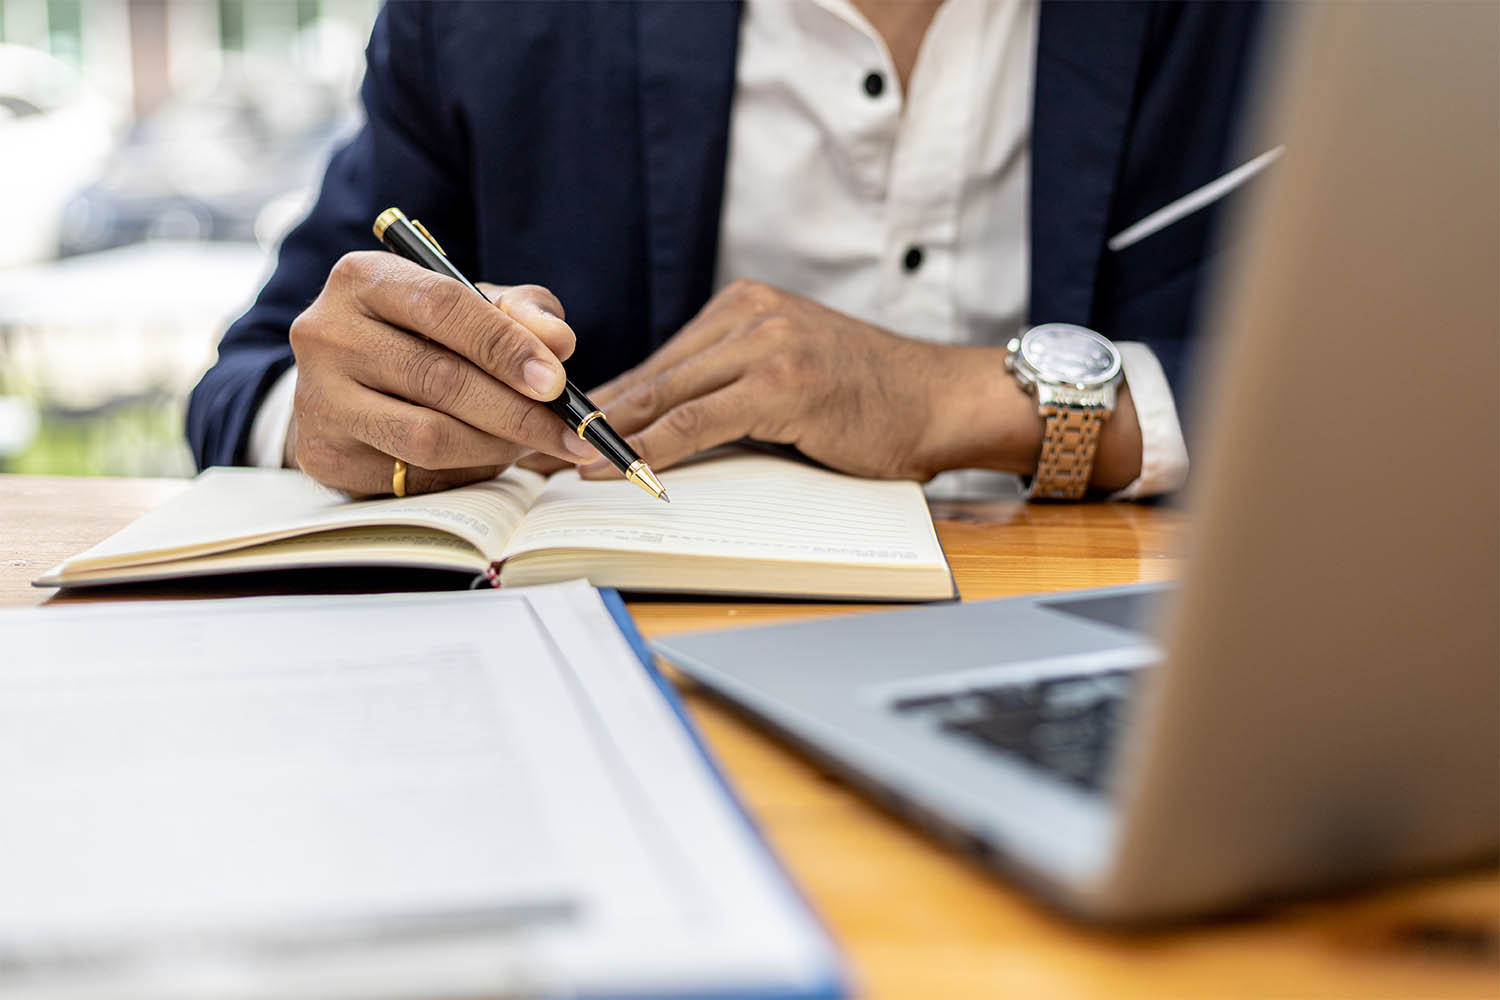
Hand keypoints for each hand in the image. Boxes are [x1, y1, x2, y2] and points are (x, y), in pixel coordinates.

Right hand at [284, 252, 596, 495]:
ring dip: (495, 446)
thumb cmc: (423, 335)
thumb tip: (558, 341)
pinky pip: (412, 477)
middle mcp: (327, 334)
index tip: (555, 381)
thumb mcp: (471, 306)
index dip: (506, 346)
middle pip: (439, 378)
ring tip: (530, 443)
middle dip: (517, 411)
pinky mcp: (323, 454)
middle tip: (569, 432)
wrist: (348, 382)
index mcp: (363, 279)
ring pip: (427, 436)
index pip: (443, 306)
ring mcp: (318, 399)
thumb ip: (522, 313)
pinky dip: (465, 473)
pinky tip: (486, 458)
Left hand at [526, 280, 1042, 482]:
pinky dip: (655, 449)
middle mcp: (750, 313)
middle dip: (596, 421)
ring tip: (569, 467)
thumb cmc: (866, 397)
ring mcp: (767, 344)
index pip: (659, 360)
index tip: (565, 433)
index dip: (607, 401)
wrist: (938, 400)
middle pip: (653, 375)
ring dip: (614, 438)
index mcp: (745, 305)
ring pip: (667, 396)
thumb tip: (652, 423)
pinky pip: (700, 421)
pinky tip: (623, 468)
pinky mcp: (784, 384)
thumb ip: (725, 387)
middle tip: (546, 454)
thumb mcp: (787, 374)